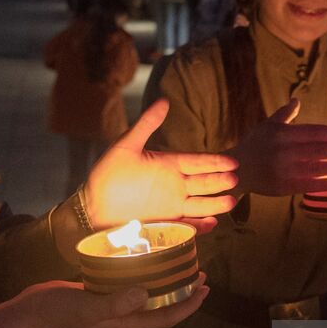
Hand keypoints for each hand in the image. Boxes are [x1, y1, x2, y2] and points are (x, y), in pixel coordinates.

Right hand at [0, 273, 209, 327]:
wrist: (32, 312)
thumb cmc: (61, 311)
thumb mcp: (90, 306)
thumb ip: (117, 302)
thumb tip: (146, 294)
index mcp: (127, 323)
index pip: (168, 316)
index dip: (189, 305)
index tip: (206, 288)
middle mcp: (124, 317)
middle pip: (162, 306)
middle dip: (183, 292)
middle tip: (199, 273)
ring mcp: (112, 306)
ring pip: (148, 295)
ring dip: (165, 282)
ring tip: (178, 265)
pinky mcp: (101, 294)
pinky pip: (129, 285)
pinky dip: (142, 274)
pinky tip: (143, 258)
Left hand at [82, 99, 237, 233]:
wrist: (91, 206)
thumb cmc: (107, 174)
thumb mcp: (126, 145)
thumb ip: (146, 124)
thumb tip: (164, 101)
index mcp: (168, 164)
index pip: (198, 161)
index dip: (215, 162)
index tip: (232, 161)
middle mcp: (174, 185)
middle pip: (204, 183)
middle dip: (219, 181)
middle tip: (234, 180)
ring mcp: (171, 205)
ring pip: (200, 204)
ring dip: (215, 204)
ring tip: (231, 201)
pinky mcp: (165, 223)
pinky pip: (186, 225)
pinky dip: (199, 226)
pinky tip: (212, 223)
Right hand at [229, 99, 326, 197]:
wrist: (234, 169)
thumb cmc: (254, 145)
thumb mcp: (267, 126)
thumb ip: (284, 114)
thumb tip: (297, 100)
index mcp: (282, 133)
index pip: (314, 132)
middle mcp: (283, 150)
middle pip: (319, 150)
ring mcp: (282, 169)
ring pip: (316, 168)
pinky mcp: (281, 187)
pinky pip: (307, 185)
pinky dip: (323, 183)